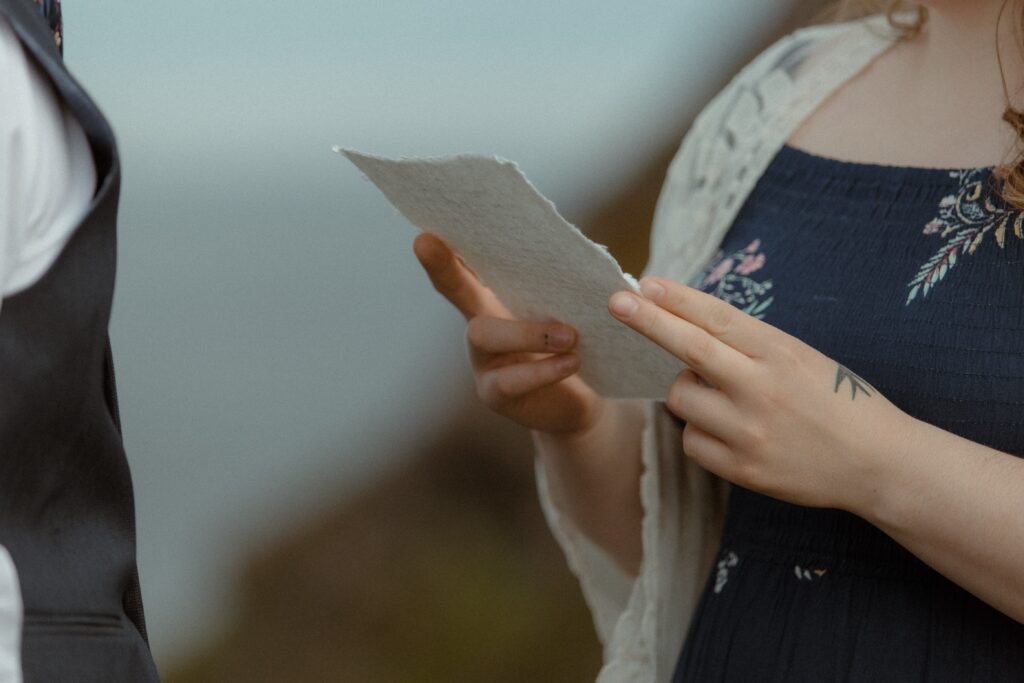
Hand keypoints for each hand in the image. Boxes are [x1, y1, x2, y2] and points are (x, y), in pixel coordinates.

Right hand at [413, 232, 605, 435]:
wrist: (582, 403)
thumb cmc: (581, 344)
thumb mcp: (581, 310)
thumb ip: (582, 289)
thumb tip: (605, 267)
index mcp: (499, 296)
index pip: (471, 263)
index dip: (447, 247)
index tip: (424, 227)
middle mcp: (482, 322)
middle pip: (455, 289)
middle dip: (442, 266)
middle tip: (425, 242)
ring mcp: (483, 360)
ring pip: (484, 335)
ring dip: (527, 332)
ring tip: (570, 336)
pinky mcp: (495, 393)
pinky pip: (510, 380)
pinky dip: (543, 370)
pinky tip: (571, 361)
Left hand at [607, 276, 913, 512]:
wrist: (877, 462)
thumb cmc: (836, 399)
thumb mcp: (802, 357)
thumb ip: (749, 345)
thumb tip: (686, 322)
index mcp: (780, 353)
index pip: (718, 318)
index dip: (677, 299)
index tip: (644, 283)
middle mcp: (762, 389)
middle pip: (689, 350)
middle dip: (648, 323)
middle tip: (616, 302)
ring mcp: (750, 431)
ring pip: (682, 401)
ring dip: (688, 394)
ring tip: (721, 399)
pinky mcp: (742, 469)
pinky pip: (692, 443)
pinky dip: (701, 434)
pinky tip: (730, 434)